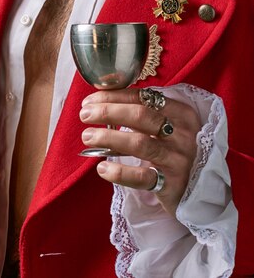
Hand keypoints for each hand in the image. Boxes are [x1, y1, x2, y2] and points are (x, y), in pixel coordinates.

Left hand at [79, 88, 200, 214]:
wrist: (203, 192)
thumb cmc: (177, 151)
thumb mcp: (170, 127)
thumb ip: (145, 114)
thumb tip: (103, 103)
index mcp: (182, 113)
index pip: (143, 97)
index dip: (113, 97)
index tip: (90, 101)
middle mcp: (184, 133)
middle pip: (140, 115)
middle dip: (108, 112)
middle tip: (84, 115)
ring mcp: (179, 159)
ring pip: (140, 143)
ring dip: (109, 137)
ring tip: (87, 137)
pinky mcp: (173, 184)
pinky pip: (142, 177)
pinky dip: (119, 172)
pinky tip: (102, 168)